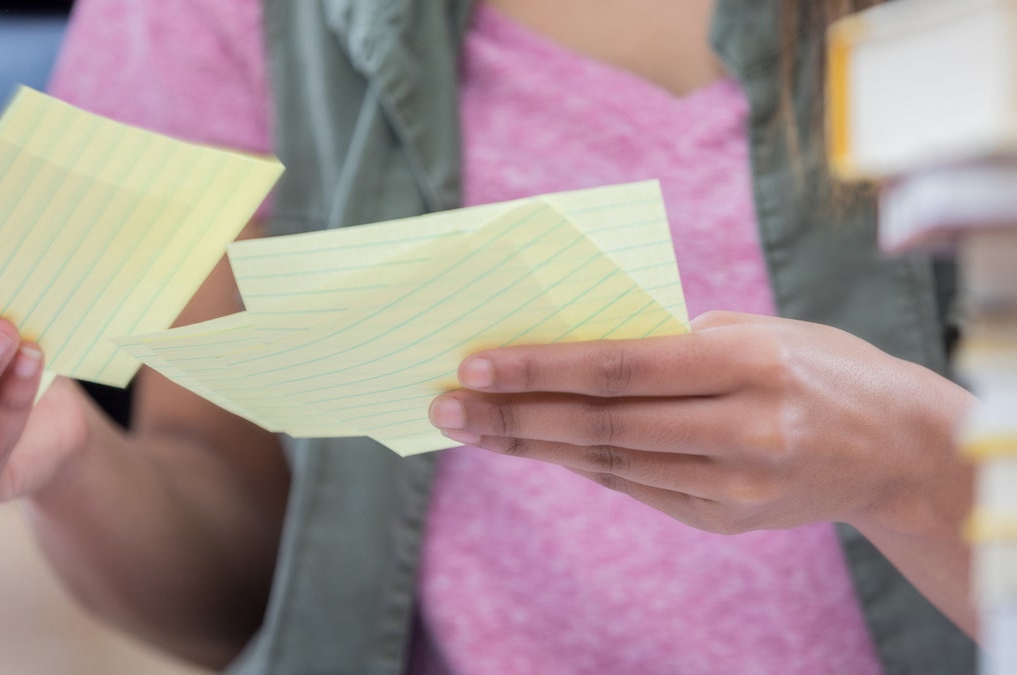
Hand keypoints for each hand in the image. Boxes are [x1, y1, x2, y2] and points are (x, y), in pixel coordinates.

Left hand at [428, 311, 975, 535]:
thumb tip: (565, 350)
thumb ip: (665, 344)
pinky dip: (578, 463)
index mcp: (748, 362)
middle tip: (445, 405)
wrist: (893, 443)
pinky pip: (636, 487)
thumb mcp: (748, 332)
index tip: (473, 364)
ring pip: (610, 464)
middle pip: (603, 424)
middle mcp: (744, 429)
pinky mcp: (728, 518)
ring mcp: (738, 485)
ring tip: (470, 427)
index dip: (540, 368)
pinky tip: (532, 444)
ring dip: (531, 444)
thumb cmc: (809, 362)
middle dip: (513, 415)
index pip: (620, 366)